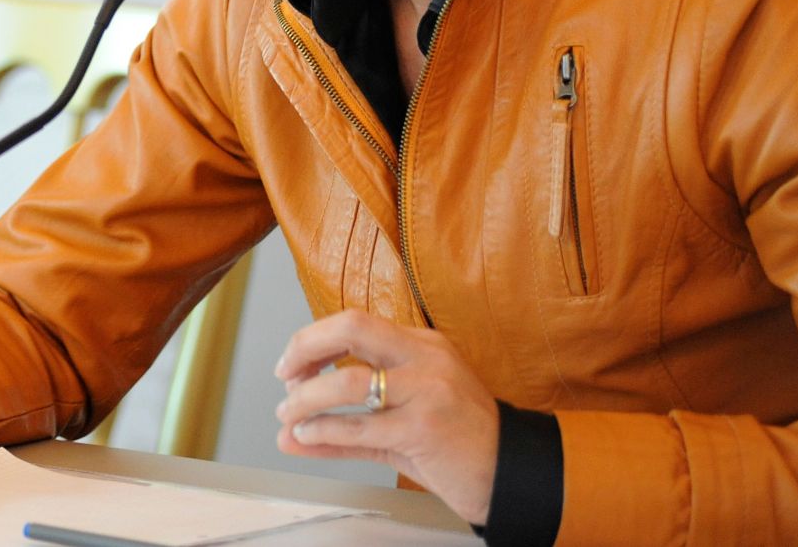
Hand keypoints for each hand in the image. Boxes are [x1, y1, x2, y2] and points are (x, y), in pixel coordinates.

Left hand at [274, 309, 498, 526]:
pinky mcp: (425, 429)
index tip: (291, 364)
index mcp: (423, 344)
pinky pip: (360, 426)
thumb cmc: (458, 444)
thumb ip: (342, 427)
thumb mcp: (401, 424)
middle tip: (284, 376)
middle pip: (352, 327)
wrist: (514, 475)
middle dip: (306, 347)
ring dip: (306, 399)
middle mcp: (425, 358)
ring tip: (288, 416)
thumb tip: (288, 432)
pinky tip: (307, 435)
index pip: (355, 322)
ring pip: (348, 381)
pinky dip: (324, 430)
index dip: (313, 339)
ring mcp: (427, 391)